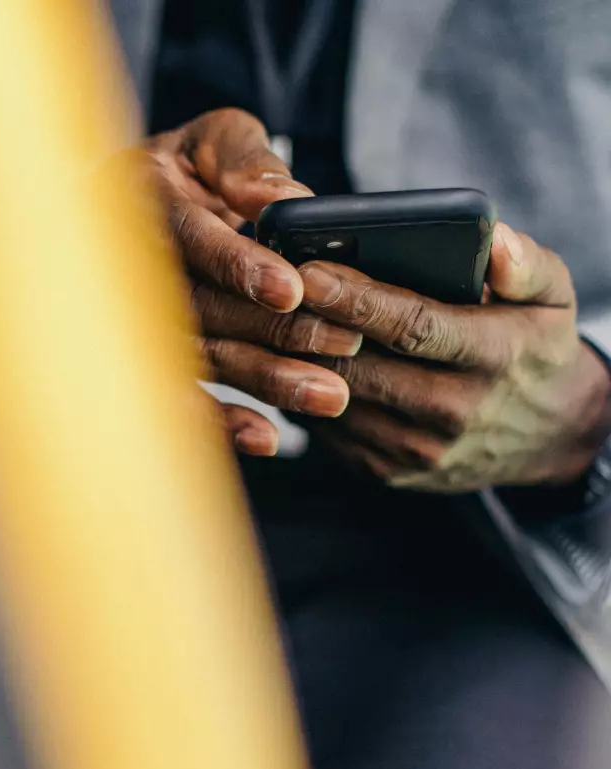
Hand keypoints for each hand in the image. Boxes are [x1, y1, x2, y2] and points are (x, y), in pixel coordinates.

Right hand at [141, 109, 359, 455]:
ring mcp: (133, 316)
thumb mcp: (212, 138)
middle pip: (200, 309)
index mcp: (142, 200)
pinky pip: (180, 393)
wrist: (122, 203)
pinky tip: (267, 438)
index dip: (236, 264)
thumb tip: (286, 198)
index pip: (188, 238)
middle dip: (271, 331)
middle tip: (341, 344)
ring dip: (261, 380)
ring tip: (327, 395)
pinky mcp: (145, 355)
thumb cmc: (182, 166)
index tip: (290, 290)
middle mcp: (129, 264)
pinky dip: (220, 422)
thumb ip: (246, 160)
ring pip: (198, 356)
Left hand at [299, 223, 610, 490]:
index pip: (412, 326)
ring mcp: (417, 448)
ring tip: (266, 319)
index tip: (308, 273)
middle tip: (268, 290)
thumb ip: (526, 265)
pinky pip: (328, 430)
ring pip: (335, 399)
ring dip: (295, 361)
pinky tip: (284, 360)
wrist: (548, 436)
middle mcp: (453, 409)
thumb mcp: (553, 297)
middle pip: (360, 365)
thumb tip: (496, 243)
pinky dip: (302, 394)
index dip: (356, 300)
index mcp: (493, 356)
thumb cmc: (535, 348)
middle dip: (309, 327)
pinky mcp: (388, 471)